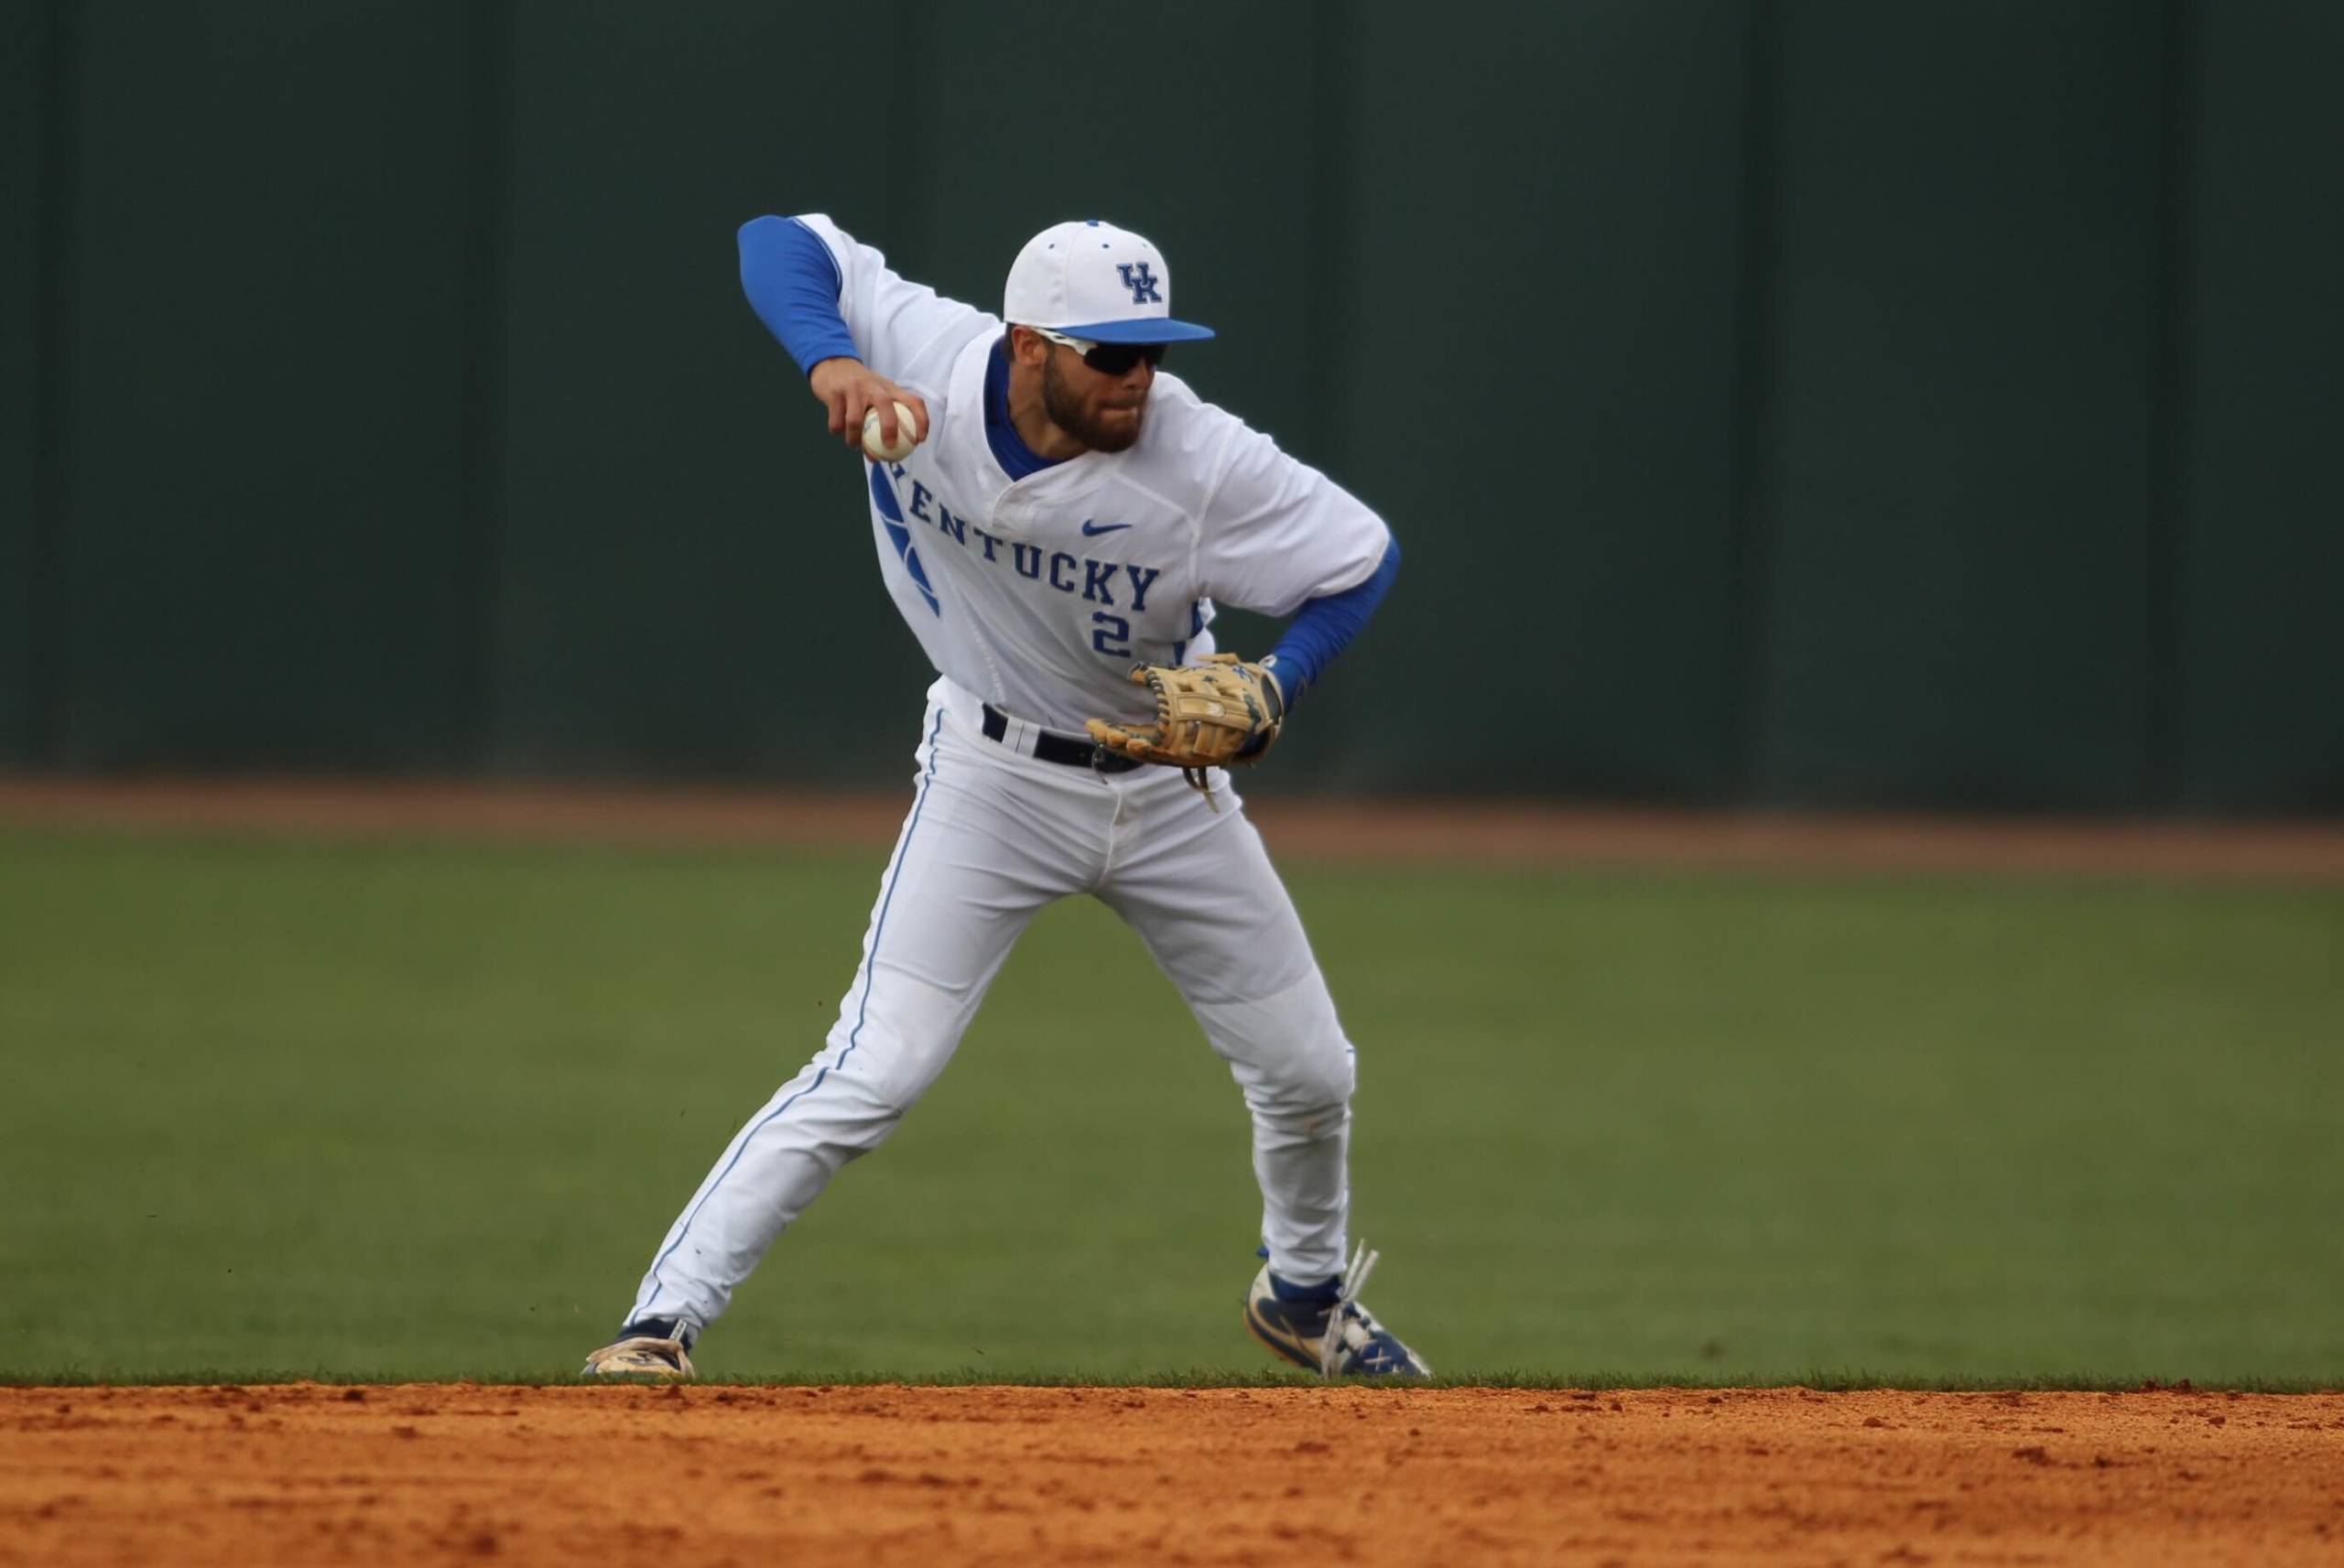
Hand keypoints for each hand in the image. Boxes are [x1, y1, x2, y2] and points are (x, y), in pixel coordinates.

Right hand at [808, 358, 929, 454]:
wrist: (833, 364)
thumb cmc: (861, 387)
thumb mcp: (879, 391)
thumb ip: (887, 414)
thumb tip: (894, 450)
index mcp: (889, 388)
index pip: (912, 401)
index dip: (921, 420)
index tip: (920, 440)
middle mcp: (873, 386)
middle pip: (885, 406)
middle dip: (889, 429)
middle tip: (889, 448)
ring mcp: (852, 389)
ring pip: (855, 421)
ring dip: (854, 440)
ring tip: (854, 446)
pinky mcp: (834, 393)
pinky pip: (836, 421)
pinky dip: (837, 431)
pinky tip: (839, 432)